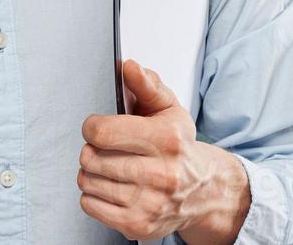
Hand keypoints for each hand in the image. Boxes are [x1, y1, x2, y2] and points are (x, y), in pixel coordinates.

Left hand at [78, 59, 249, 243]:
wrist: (203, 192)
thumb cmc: (180, 148)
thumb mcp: (170, 110)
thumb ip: (147, 86)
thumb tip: (129, 67)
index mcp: (167, 140)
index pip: (103, 132)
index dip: (91, 126)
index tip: (96, 127)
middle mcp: (161, 174)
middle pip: (92, 158)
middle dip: (90, 150)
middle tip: (102, 148)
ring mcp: (150, 203)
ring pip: (88, 181)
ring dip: (90, 172)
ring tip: (106, 166)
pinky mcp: (139, 225)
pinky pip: (90, 205)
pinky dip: (92, 194)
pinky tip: (108, 187)